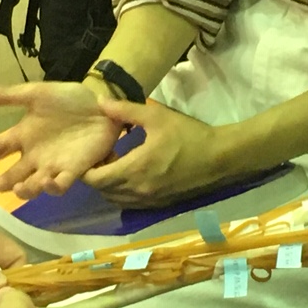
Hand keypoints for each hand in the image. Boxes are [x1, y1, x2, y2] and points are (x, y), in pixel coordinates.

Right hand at [0, 81, 124, 198]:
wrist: (100, 106)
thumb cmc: (69, 100)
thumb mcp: (39, 93)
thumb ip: (12, 95)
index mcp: (24, 135)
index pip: (1, 147)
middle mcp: (35, 155)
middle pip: (14, 174)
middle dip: (5, 181)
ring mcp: (53, 165)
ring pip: (34, 185)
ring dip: (25, 190)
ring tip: (19, 188)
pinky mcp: (73, 171)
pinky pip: (60, 185)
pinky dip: (52, 187)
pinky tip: (47, 181)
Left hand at [83, 98, 231, 206]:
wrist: (221, 158)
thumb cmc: (188, 135)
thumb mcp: (156, 117)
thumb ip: (125, 111)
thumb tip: (100, 102)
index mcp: (133, 170)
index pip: (95, 179)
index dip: (87, 167)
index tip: (94, 151)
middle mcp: (137, 191)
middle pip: (102, 191)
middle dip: (97, 175)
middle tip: (105, 155)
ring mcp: (149, 201)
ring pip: (116, 200)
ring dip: (110, 186)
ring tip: (118, 164)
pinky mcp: (159, 205)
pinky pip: (131, 203)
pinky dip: (124, 193)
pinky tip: (134, 174)